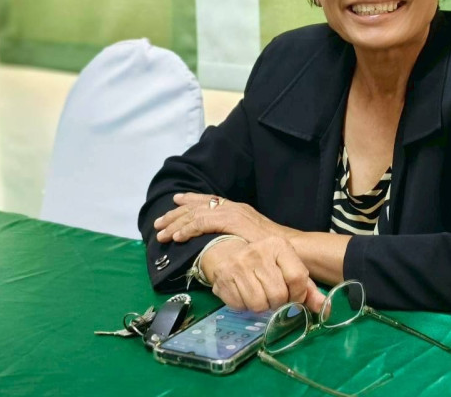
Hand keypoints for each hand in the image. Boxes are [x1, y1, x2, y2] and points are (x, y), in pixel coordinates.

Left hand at [154, 193, 296, 243]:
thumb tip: (224, 246)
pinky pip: (203, 223)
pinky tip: (178, 238)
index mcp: (238, 210)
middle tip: (159, 222)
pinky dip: (188, 229)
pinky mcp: (231, 223)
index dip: (191, 200)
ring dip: (177, 223)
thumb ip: (238, 239)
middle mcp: (234, 208)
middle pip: (198, 206)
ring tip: (162, 233)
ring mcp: (233, 214)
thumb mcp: (253, 240)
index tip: (176, 202)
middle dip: (176, 214)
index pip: (210, 201)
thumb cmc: (275, 250)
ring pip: (196, 214)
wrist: (291, 249)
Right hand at [204, 236, 324, 312]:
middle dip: (278, 302)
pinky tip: (243, 293)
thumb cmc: (263, 262)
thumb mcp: (286, 266)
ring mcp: (239, 264)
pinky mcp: (224, 278)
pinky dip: (244, 306)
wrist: (225, 251)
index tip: (293, 296)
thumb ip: (306, 287)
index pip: (298, 277)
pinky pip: (241, 306)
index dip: (298, 295)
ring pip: (259, 304)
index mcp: (278, 245)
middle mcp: (258, 252)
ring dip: (261, 306)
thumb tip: (324, 308)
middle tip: (273, 296)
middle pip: (278, 295)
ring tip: (259, 294)